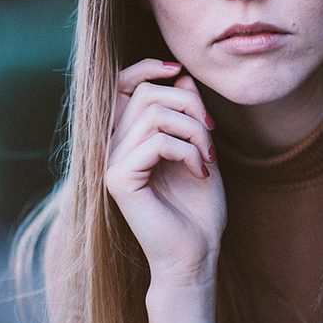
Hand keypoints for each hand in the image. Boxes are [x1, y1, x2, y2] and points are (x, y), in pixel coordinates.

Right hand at [105, 59, 225, 290]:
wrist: (196, 254)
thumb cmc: (199, 207)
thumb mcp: (199, 149)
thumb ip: (187, 113)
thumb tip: (180, 76)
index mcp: (127, 138)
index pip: (120, 85)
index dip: (145, 68)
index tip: (178, 69)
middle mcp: (112, 147)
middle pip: (146, 94)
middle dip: (189, 106)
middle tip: (211, 134)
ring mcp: (111, 163)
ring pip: (153, 114)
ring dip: (194, 131)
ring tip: (208, 157)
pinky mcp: (118, 179)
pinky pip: (156, 141)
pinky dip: (188, 151)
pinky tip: (200, 172)